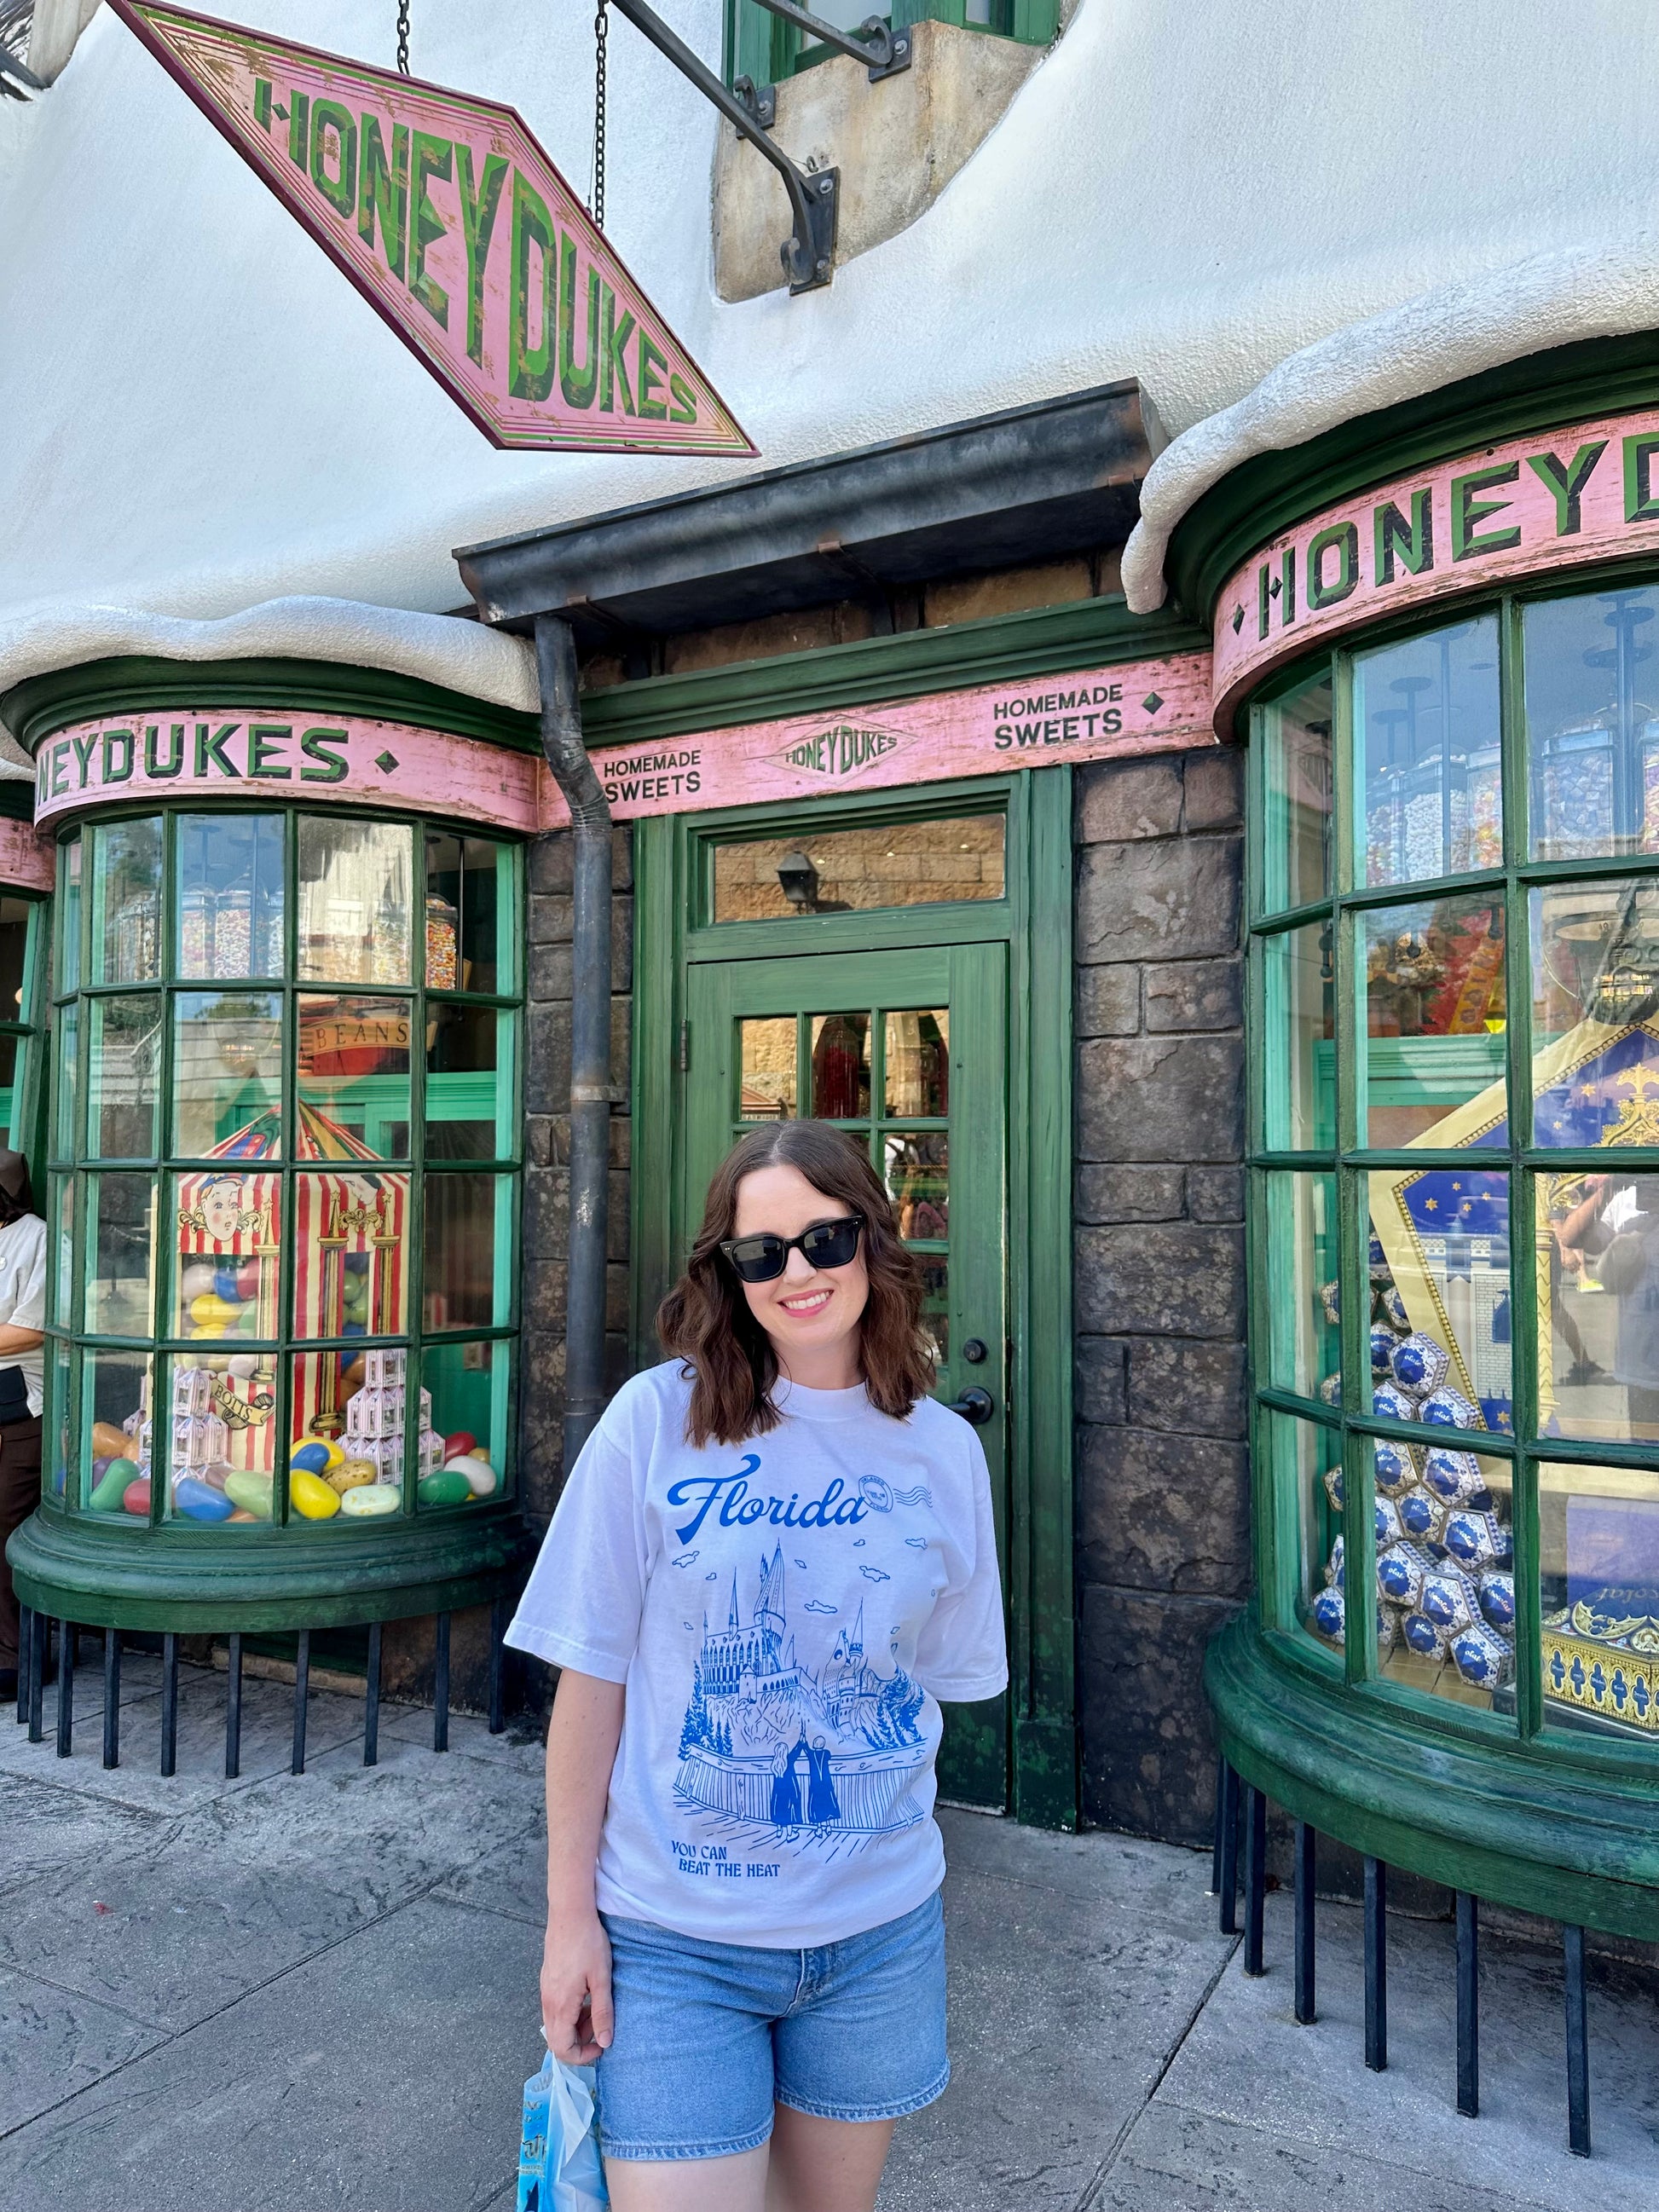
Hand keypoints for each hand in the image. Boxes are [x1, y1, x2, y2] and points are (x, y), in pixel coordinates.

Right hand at [541, 1905, 613, 2065]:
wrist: (570, 1913)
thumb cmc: (588, 1943)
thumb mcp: (601, 1979)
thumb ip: (602, 2013)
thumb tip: (605, 2042)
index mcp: (560, 2006)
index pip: (562, 2049)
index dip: (582, 2056)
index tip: (602, 2046)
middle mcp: (548, 2002)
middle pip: (557, 2040)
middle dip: (580, 2042)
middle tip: (601, 2027)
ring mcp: (545, 1991)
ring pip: (557, 2024)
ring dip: (577, 2026)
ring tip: (597, 2010)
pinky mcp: (548, 1981)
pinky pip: (556, 2009)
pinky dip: (572, 2012)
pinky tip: (587, 1996)